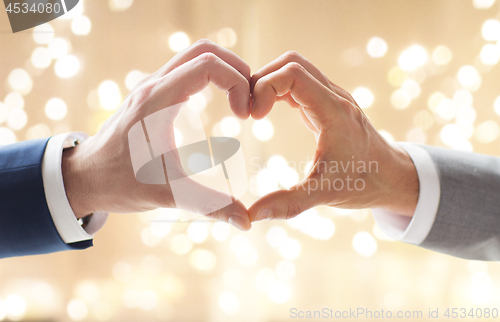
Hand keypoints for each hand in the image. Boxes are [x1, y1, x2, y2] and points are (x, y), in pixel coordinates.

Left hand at [62, 40, 251, 230]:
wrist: (84, 177)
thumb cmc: (119, 184)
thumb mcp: (167, 194)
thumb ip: (208, 205)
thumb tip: (245, 222)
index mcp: (157, 102)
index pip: (207, 65)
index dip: (237, 83)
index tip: (244, 115)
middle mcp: (154, 85)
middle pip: (204, 50)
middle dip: (236, 69)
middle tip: (250, 99)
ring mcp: (151, 87)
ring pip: (195, 56)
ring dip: (224, 71)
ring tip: (240, 100)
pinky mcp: (152, 94)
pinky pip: (187, 69)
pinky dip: (211, 76)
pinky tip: (220, 102)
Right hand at [248, 51, 418, 221]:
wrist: (392, 177)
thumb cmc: (363, 183)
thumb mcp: (325, 195)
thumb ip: (289, 204)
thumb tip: (252, 215)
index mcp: (334, 112)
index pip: (293, 74)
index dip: (265, 87)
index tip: (253, 117)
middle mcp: (334, 97)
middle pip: (291, 62)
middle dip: (262, 80)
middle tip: (248, 110)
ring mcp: (332, 97)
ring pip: (295, 68)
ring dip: (269, 82)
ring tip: (254, 110)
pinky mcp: (327, 103)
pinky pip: (299, 82)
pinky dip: (278, 89)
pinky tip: (266, 111)